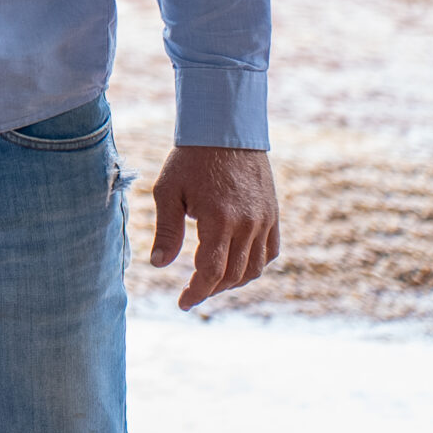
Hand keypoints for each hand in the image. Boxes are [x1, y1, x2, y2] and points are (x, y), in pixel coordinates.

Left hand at [150, 145, 280, 308]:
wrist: (226, 130)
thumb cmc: (190, 159)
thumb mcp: (168, 191)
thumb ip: (167, 230)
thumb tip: (159, 265)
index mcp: (219, 220)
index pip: (211, 271)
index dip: (197, 292)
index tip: (183, 303)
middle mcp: (247, 224)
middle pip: (233, 275)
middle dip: (211, 290)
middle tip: (192, 293)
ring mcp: (265, 220)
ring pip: (255, 268)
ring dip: (234, 282)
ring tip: (211, 283)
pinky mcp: (273, 214)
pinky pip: (270, 252)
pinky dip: (256, 266)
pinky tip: (238, 267)